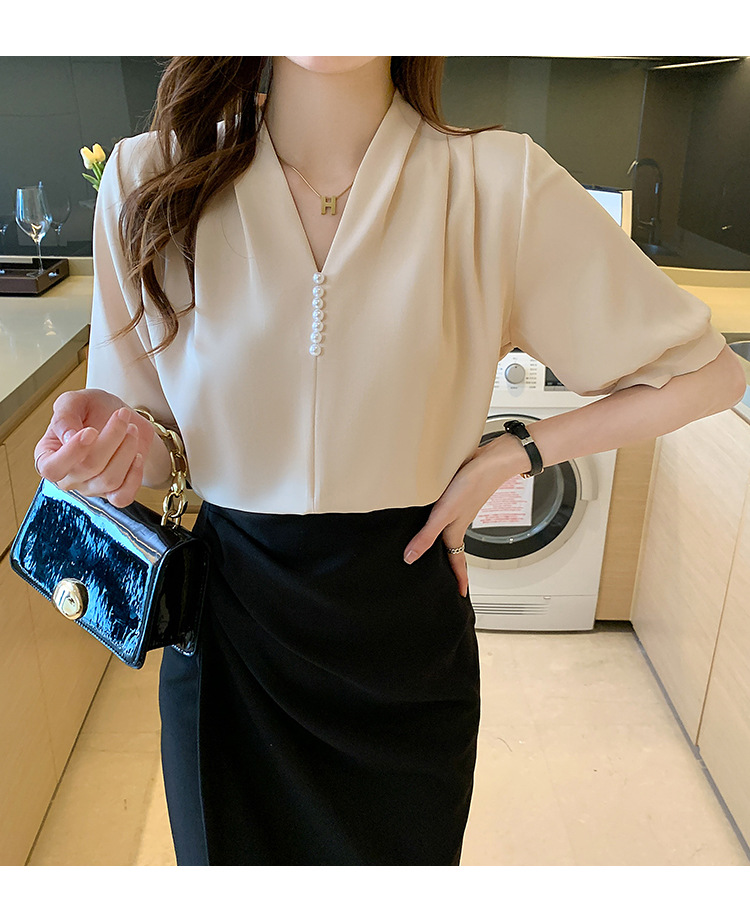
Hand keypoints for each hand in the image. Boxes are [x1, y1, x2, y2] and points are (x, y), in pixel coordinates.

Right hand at [33, 388, 156, 507]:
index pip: (51, 468)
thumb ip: (64, 414)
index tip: (91, 431)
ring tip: (131, 429)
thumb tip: (68, 437)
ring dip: (127, 450)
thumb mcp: (74, 401)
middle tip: (121, 416)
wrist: (121, 418)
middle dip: (111, 438)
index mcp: (48, 456)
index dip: (72, 452)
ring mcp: (91, 488)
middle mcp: (67, 477)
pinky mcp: (113, 492)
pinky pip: (123, 497)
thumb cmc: (92, 410)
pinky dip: (134, 476)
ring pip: (109, 480)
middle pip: (88, 468)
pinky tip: (138, 455)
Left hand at [402, 442, 514, 596]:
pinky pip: (446, 514)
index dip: (458, 578)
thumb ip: (427, 536)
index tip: (459, 594)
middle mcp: (457, 522)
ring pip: (449, 531)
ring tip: (437, 550)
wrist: (492, 460)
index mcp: (456, 531)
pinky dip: (441, 521)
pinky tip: (433, 514)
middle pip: (452, 548)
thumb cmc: (473, 485)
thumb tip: (410, 557)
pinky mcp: (456, 493)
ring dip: (444, 542)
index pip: (456, 561)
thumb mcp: (444, 513)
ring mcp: (458, 508)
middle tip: (446, 576)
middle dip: (450, 563)